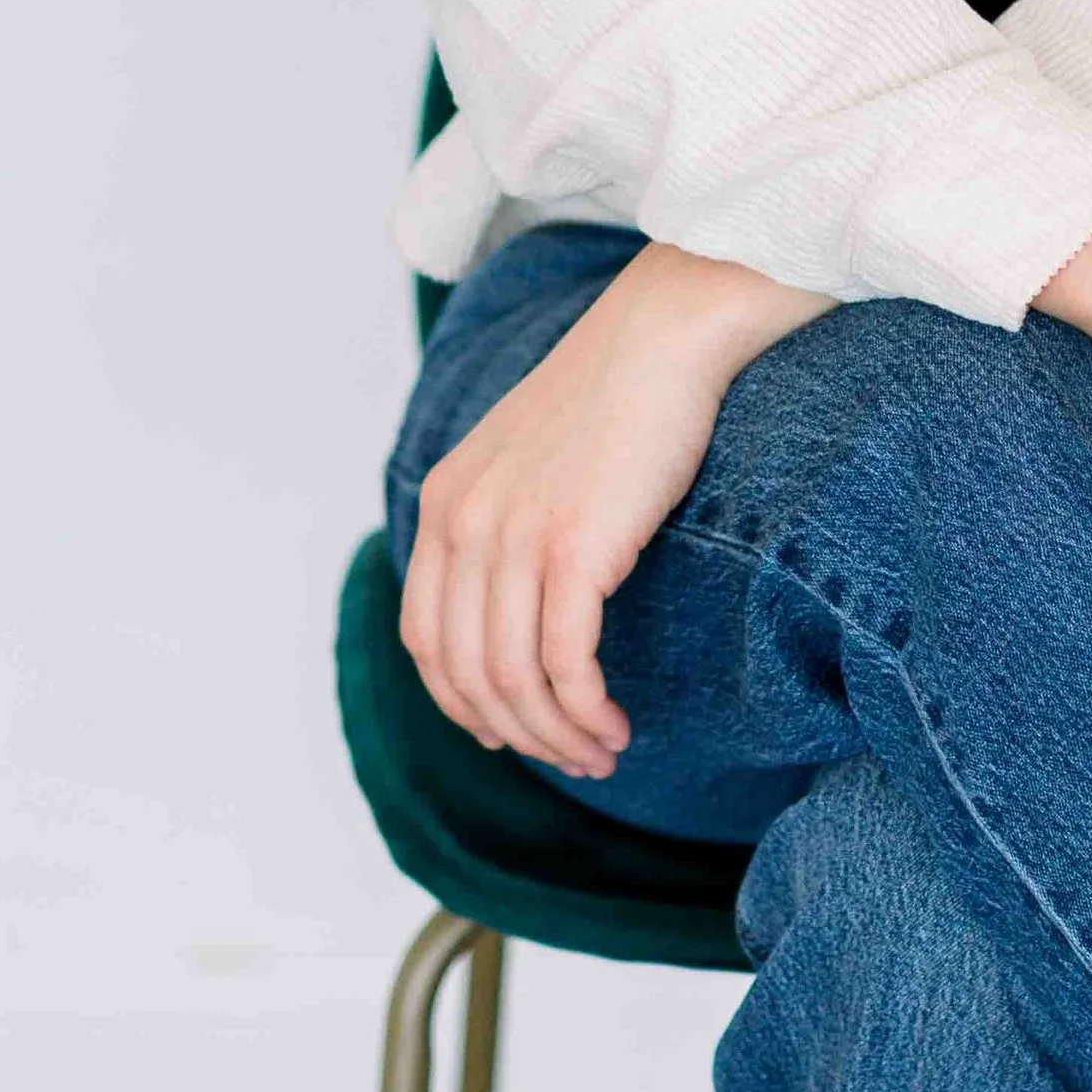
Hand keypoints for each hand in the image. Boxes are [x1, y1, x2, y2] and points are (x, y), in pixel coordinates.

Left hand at [400, 241, 831, 777]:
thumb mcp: (526, 458)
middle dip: (516, 733)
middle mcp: (463, 522)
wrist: (667, 334)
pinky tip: (614, 724)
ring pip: (513, 680)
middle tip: (570, 757)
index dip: (462, 704)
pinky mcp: (571, 547)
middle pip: (465, 673)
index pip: (424, 639)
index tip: (508, 732)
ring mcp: (512, 535)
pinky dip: (584, 711)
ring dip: (557, 734)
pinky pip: (564, 663)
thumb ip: (501, 522)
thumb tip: (513, 608)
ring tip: (601, 750)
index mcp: (443, 503)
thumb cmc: (617, 396)